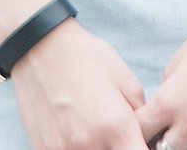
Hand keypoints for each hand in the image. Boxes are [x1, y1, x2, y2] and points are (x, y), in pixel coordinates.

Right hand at [10, 19, 147, 149]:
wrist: (40, 47)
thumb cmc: (84, 56)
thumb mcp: (124, 77)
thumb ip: (141, 113)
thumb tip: (146, 136)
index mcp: (115, 125)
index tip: (138, 142)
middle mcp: (89, 143)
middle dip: (118, 147)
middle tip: (111, 129)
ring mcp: (63, 149)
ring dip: (95, 147)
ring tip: (91, 125)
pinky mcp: (42, 149)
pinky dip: (74, 147)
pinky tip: (72, 128)